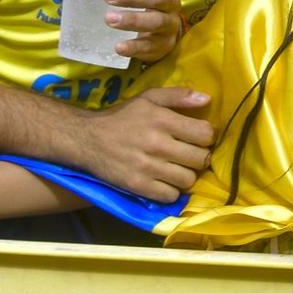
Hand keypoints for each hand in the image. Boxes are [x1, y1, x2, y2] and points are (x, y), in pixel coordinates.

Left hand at [54, 0, 184, 63]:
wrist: (159, 37)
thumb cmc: (139, 7)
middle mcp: (171, 4)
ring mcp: (169, 26)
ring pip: (156, 21)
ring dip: (132, 20)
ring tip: (108, 19)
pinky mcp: (162, 46)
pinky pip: (149, 47)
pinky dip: (134, 47)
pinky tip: (118, 46)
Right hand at [74, 87, 213, 200]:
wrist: (86, 139)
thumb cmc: (121, 117)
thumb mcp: (148, 98)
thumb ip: (178, 95)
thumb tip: (207, 98)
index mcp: (162, 120)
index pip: (206, 134)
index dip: (206, 136)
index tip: (198, 138)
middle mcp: (157, 145)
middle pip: (201, 159)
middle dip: (199, 157)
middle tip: (188, 155)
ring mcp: (147, 168)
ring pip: (188, 180)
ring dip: (186, 175)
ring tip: (177, 168)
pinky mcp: (137, 186)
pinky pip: (170, 196)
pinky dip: (171, 191)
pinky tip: (164, 182)